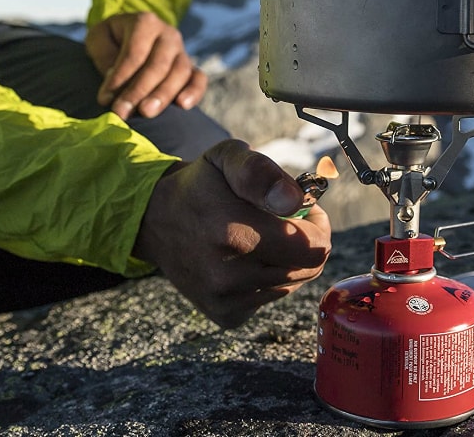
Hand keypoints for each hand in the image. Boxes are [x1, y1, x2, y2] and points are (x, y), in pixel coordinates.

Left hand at [85, 12, 207, 119]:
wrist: (131, 38)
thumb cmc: (112, 40)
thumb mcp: (99, 39)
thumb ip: (104, 56)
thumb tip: (114, 78)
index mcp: (145, 22)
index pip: (134, 53)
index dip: (120, 77)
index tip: (104, 99)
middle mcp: (169, 34)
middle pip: (158, 65)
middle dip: (139, 91)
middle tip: (122, 112)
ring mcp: (182, 51)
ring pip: (179, 73)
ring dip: (163, 95)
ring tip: (146, 113)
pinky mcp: (192, 68)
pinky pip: (199, 79)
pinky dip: (194, 92)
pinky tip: (183, 106)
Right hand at [133, 140, 331, 328]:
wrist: (155, 220)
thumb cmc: (200, 185)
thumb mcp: (227, 158)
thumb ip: (262, 173)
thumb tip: (293, 201)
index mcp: (232, 233)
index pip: (313, 247)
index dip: (318, 225)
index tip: (303, 208)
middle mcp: (229, 275)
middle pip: (308, 267)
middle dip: (306, 241)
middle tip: (282, 220)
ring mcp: (226, 300)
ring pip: (293, 283)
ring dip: (288, 260)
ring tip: (260, 236)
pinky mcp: (225, 315)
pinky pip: (272, 298)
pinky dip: (269, 279)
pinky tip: (245, 259)